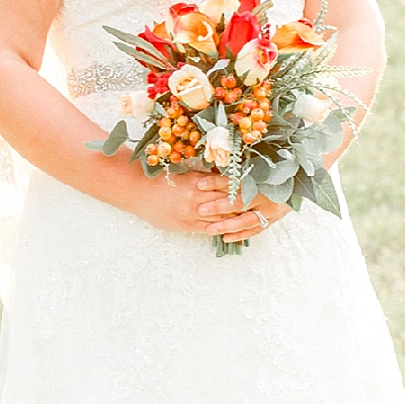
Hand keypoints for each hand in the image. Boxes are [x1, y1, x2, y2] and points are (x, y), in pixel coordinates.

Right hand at [134, 166, 288, 242]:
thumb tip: (223, 172)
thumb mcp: (185, 172)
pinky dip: (222, 230)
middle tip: (268, 205)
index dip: (246, 188)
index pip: (228, 186)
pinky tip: (234, 231)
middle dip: (247, 204)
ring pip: (221, 218)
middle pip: (228, 203)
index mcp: (199, 181)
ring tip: (256, 219)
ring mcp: (192, 214)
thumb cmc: (160, 178)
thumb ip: (204, 174)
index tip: (262, 187)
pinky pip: (208, 229)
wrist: (136, 189)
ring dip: (238, 220)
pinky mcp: (185, 225)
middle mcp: (198, 198)